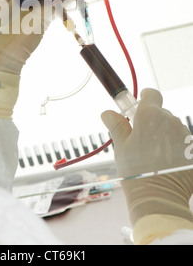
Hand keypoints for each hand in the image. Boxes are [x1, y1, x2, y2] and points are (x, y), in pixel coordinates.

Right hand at [102, 89, 192, 228]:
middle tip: (140, 139)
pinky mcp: (192, 150)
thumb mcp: (120, 146)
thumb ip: (116, 125)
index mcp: (150, 115)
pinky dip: (174, 147)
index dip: (145, 98)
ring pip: (172, 128)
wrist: (159, 198)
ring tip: (153, 155)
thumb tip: (107, 113)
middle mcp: (170, 120)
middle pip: (161, 113)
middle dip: (151, 122)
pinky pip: (182, 142)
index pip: (152, 94)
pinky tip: (165, 162)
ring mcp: (184, 135)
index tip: (139, 105)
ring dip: (163, 135)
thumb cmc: (136, 171)